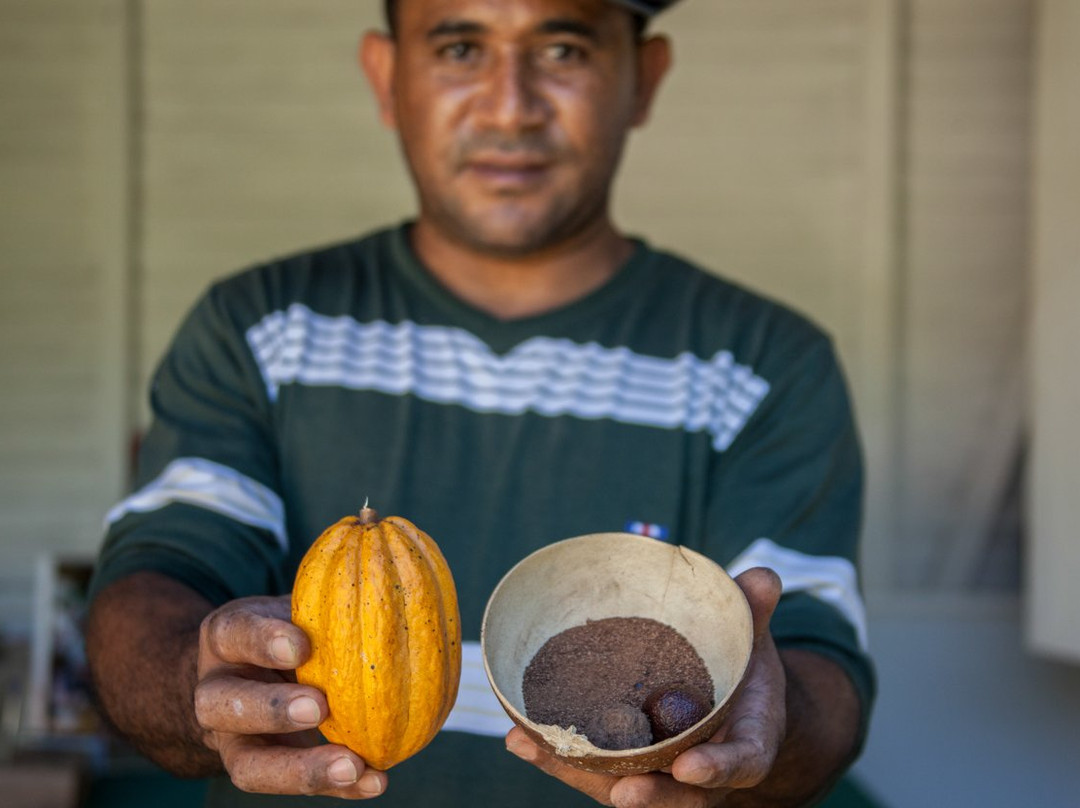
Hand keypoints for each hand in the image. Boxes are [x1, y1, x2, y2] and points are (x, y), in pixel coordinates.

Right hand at [193, 595, 387, 798]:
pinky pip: (294, 786)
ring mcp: (233, 739)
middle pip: (223, 706)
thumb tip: (397, 593)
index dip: (264, 640)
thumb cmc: (285, 628)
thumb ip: (326, 605)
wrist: (248, 674)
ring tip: (352, 765)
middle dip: (272, 710)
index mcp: (226, 638)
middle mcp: (217, 691)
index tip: (301, 644)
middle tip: (319, 708)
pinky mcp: (262, 769)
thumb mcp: (294, 607)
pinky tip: (373, 782)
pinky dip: (336, 788)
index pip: (235, 634)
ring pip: (247, 764)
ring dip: (302, 769)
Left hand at [505, 567, 784, 807]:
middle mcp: (706, 770)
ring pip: (626, 785)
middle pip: (680, 797)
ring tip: (537, 747)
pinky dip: (558, 757)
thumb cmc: (744, 668)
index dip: (717, 769)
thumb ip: (753, 609)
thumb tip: (762, 577)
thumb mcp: (752, 637)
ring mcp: (663, 774)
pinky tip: (521, 738)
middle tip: (623, 793)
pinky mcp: (628, 767)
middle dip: (651, 796)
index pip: (740, 763)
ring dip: (580, 774)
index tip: (688, 767)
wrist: (735, 701)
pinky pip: (594, 770)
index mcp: (748, 742)